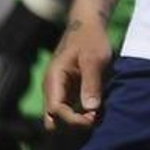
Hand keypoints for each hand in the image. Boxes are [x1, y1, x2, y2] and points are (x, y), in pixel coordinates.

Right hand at [42, 14, 110, 131]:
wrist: (88, 25)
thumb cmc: (91, 39)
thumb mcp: (94, 58)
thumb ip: (91, 83)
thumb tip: (90, 108)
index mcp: (53, 79)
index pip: (55, 111)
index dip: (73, 119)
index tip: (93, 117)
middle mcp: (51, 88)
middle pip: (52, 120)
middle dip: (72, 124)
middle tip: (94, 117)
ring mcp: (58, 91)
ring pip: (60, 118)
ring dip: (77, 120)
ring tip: (98, 114)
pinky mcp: (68, 91)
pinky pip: (69, 110)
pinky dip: (81, 114)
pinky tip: (97, 109)